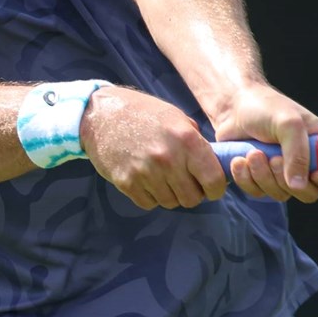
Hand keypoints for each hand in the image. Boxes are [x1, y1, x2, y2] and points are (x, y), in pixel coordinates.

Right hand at [79, 86, 227, 209]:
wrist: (101, 115)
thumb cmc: (143, 113)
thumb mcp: (176, 118)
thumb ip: (195, 142)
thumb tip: (213, 165)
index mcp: (186, 140)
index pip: (214, 181)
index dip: (216, 188)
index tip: (211, 186)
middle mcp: (168, 159)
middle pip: (192, 199)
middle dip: (192, 193)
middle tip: (185, 182)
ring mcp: (146, 173)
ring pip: (171, 203)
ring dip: (171, 195)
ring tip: (163, 178)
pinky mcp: (127, 183)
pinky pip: (149, 203)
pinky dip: (151, 196)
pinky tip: (147, 180)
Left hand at [211, 84, 317, 203]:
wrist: (232, 106)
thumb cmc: (265, 106)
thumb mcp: (288, 124)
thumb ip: (298, 154)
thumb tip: (299, 186)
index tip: (317, 175)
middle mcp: (307, 162)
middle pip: (310, 192)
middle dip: (288, 179)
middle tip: (274, 159)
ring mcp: (284, 173)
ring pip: (282, 194)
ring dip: (263, 176)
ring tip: (252, 153)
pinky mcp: (262, 178)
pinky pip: (259, 193)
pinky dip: (247, 179)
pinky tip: (240, 160)